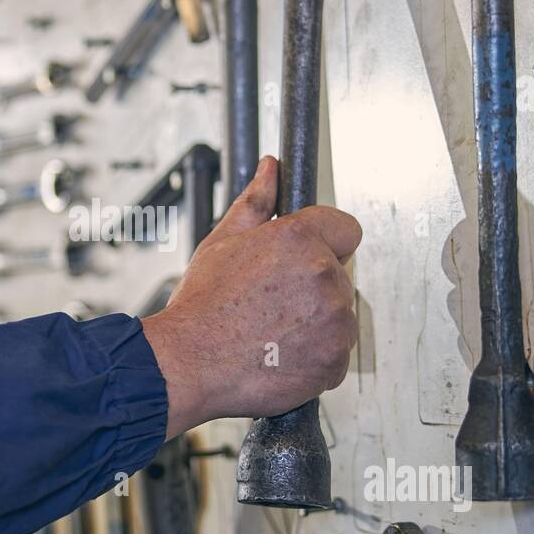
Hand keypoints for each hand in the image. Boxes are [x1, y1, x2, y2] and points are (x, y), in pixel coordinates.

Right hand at [141, 156, 361, 437]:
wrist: (187, 364)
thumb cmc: (201, 308)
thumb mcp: (222, 242)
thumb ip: (256, 201)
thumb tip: (271, 170)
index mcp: (300, 238)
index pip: (346, 229)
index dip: (325, 243)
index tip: (304, 261)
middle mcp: (323, 275)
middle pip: (341, 276)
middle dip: (314, 287)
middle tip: (274, 304)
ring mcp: (334, 320)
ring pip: (340, 316)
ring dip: (317, 325)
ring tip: (274, 332)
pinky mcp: (335, 360)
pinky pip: (336, 355)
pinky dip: (316, 359)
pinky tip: (281, 355)